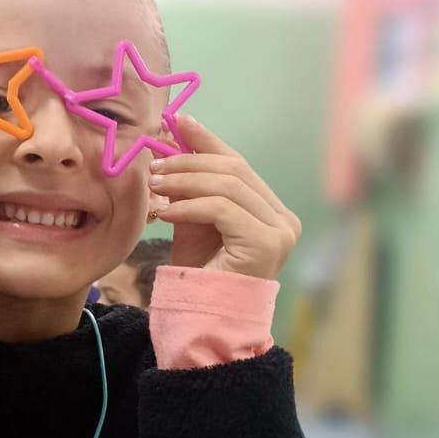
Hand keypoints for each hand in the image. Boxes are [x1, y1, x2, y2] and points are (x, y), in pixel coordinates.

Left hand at [149, 116, 300, 279]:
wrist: (204, 316)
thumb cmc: (200, 271)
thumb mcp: (191, 217)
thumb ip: (188, 184)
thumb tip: (171, 137)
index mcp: (270, 209)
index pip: (238, 163)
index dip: (207, 140)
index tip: (178, 121)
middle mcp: (284, 218)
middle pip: (235, 169)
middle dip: (190, 159)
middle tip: (155, 163)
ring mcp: (281, 231)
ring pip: (229, 185)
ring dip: (185, 180)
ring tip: (154, 185)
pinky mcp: (267, 243)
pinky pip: (223, 209)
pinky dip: (189, 205)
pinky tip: (165, 212)